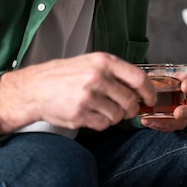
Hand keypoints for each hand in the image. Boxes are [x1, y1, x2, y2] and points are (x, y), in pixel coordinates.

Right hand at [0, 52, 156, 135]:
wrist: (36, 88)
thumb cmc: (64, 75)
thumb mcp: (91, 63)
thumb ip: (115, 72)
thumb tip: (141, 87)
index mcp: (103, 62)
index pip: (138, 78)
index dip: (149, 91)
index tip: (150, 99)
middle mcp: (97, 78)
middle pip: (130, 101)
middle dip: (131, 109)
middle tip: (125, 109)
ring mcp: (88, 97)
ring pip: (118, 115)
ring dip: (114, 116)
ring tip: (101, 109)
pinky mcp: (80, 114)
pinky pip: (103, 125)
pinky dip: (101, 123)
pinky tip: (90, 114)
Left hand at [140, 73, 186, 131]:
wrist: (150, 91)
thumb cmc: (158, 81)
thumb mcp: (157, 74)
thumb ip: (156, 76)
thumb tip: (146, 78)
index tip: (184, 87)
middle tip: (177, 113)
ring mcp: (182, 113)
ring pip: (182, 122)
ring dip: (168, 122)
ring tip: (152, 119)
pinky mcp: (172, 123)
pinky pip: (169, 127)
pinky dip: (157, 125)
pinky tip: (147, 121)